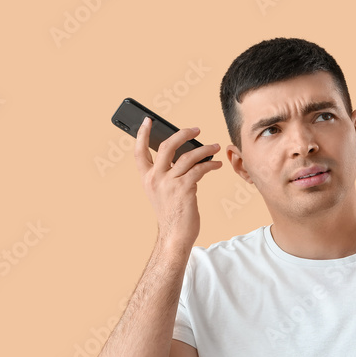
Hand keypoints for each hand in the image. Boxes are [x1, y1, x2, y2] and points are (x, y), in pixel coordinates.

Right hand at [134, 116, 222, 246]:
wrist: (175, 235)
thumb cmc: (172, 214)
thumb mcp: (162, 192)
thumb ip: (166, 174)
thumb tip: (183, 154)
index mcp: (146, 179)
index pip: (139, 152)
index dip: (142, 134)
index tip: (148, 121)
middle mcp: (155, 179)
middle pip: (166, 146)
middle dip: (182, 134)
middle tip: (196, 129)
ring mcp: (168, 184)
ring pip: (187, 156)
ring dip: (204, 150)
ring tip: (214, 147)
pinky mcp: (184, 189)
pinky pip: (199, 169)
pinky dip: (210, 165)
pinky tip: (216, 164)